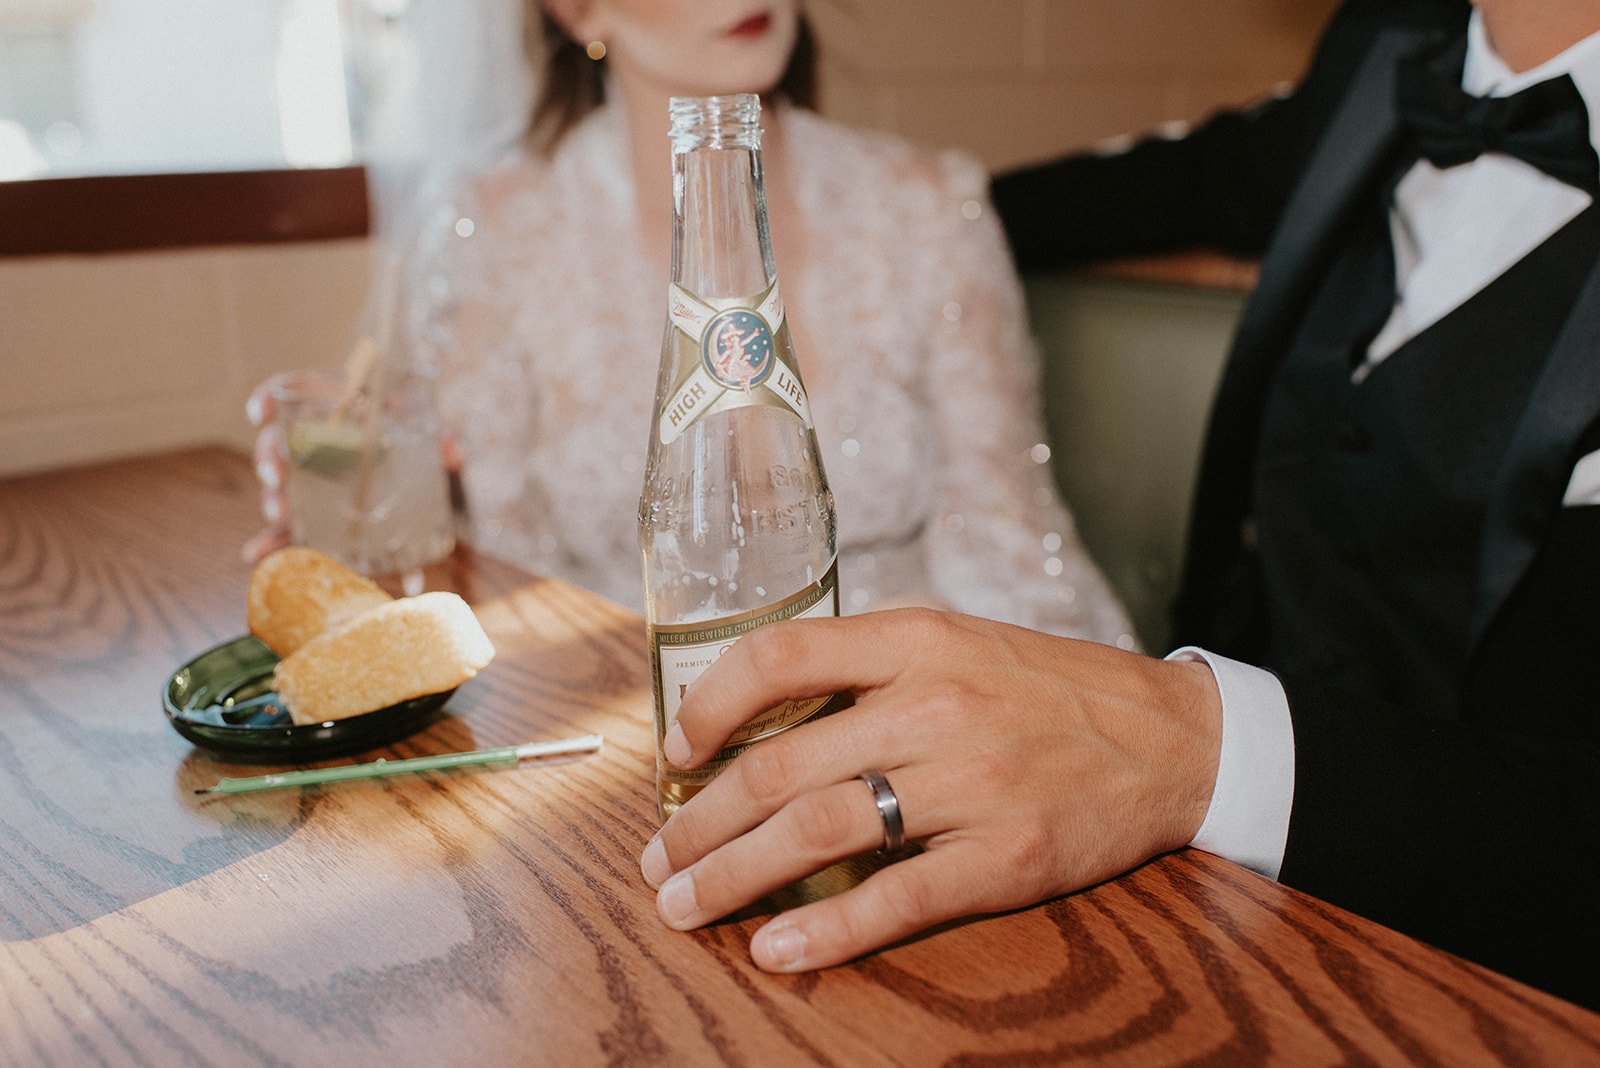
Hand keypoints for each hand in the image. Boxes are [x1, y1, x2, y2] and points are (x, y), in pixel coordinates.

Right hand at [242, 374, 466, 562]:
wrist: (416, 468)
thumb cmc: (410, 436)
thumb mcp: (425, 431)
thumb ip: (438, 439)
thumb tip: (453, 453)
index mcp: (330, 407)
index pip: (288, 393)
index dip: (269, 400)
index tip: (262, 414)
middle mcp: (309, 439)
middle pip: (275, 444)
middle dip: (270, 460)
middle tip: (278, 478)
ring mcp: (306, 478)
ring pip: (278, 486)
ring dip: (273, 500)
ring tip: (280, 515)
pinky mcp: (312, 513)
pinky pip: (286, 525)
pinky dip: (270, 541)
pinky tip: (256, 554)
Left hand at [639, 609, 1221, 971]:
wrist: (1173, 738)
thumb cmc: (1050, 690)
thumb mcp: (958, 643)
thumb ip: (869, 669)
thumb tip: (759, 717)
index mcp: (917, 639)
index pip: (780, 656)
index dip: (709, 706)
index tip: (675, 752)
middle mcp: (937, 703)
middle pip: (781, 766)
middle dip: (700, 823)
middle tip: (658, 860)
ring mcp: (973, 782)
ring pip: (818, 832)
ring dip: (734, 878)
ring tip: (688, 906)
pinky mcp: (1007, 855)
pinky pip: (894, 899)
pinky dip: (823, 931)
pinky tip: (775, 949)